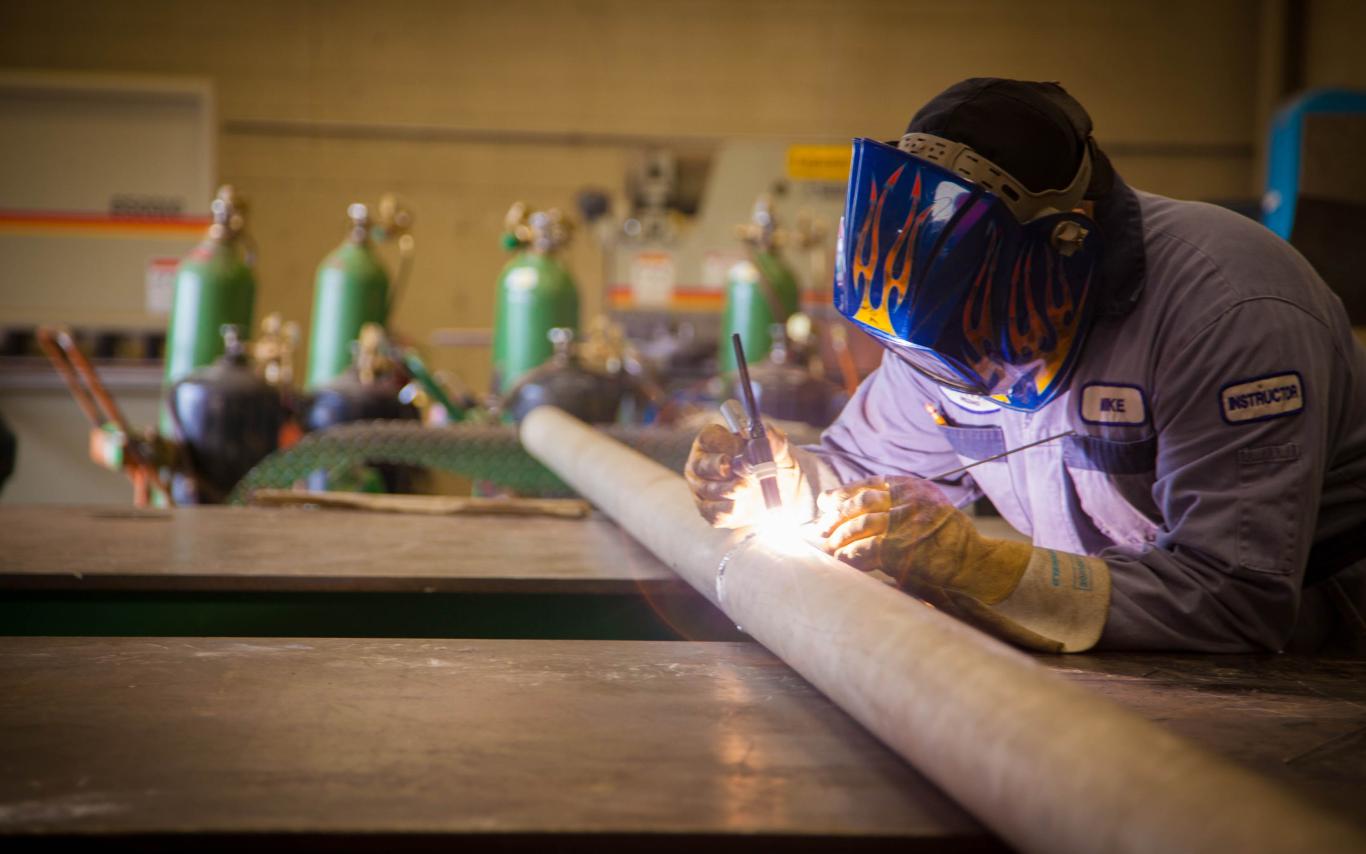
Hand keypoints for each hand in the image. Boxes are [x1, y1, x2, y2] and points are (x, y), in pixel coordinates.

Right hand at [685, 422, 799, 527]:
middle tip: (740, 472)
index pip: (708, 439)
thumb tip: (766, 435)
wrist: (784, 492)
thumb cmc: (775, 462)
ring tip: (748, 487)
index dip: (724, 446)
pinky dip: (728, 510)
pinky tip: (740, 506)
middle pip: (701, 465)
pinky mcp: (708, 510)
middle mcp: (702, 462)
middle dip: (720, 469)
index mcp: (714, 439)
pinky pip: (713, 512)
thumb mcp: (780, 450)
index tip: (740, 451)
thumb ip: (774, 440)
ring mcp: (702, 487)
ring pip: (708, 490)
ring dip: (730, 490)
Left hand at [815, 476, 1029, 604]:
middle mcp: (908, 499)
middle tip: (821, 527)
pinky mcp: (900, 547)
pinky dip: (849, 555)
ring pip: (859, 524)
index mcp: (912, 487)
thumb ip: (897, 507)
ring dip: (839, 537)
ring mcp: (904, 522)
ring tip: (828, 547)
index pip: (869, 484)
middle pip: (860, 501)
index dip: (843, 492)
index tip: (825, 501)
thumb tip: (855, 514)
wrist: (975, 561)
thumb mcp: (926, 510)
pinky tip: (841, 560)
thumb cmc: (948, 541)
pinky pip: (865, 548)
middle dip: (835, 514)